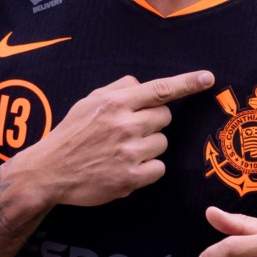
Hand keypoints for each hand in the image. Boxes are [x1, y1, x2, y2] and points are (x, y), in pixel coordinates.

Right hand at [14, 70, 213, 206]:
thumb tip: (142, 84)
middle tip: (129, 131)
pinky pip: (158, 168)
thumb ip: (118, 89)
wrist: (48, 171)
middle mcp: (125, 125)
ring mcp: (128, 153)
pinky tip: (126, 167)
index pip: (160, 89)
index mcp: (115, 103)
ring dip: (149, 147)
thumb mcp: (89, 101)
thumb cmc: (71, 134)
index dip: (187, 83)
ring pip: (163, 143)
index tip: (208, 78)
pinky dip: (147, 169)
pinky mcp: (130, 178)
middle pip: (165, 118)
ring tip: (122, 151)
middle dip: (153, 123)